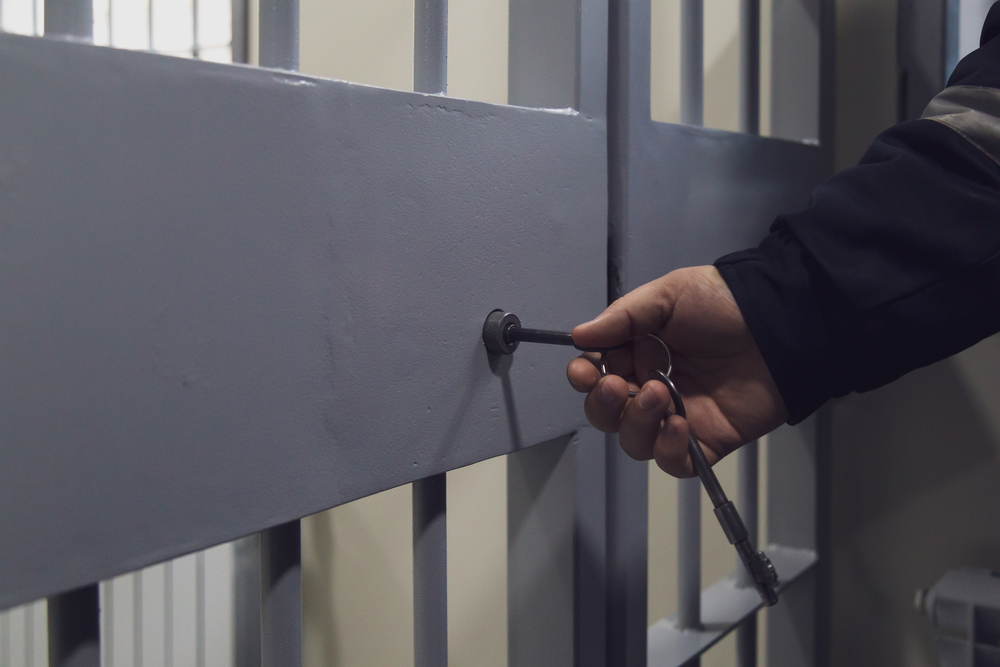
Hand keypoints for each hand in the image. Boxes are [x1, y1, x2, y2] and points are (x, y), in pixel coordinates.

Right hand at [566, 266, 787, 476]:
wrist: (779, 323)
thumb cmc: (724, 303)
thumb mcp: (668, 295)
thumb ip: (622, 317)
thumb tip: (580, 335)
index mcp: (636, 354)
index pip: (595, 376)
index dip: (584, 379)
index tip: (585, 372)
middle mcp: (651, 387)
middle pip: (608, 415)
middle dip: (605, 405)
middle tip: (621, 386)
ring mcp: (677, 416)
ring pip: (635, 441)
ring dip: (637, 423)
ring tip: (660, 396)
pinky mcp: (706, 440)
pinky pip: (674, 463)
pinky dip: (667, 451)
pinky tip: (678, 426)